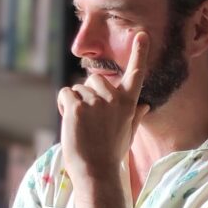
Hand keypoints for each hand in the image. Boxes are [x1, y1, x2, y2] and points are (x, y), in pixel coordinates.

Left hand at [57, 33, 150, 181]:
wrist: (96, 172)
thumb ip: (134, 116)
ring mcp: (96, 102)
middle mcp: (114, 99)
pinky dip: (63, 106)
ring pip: (78, 89)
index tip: (141, 34)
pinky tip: (70, 123)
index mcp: (129, 103)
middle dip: (88, 95)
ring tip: (81, 126)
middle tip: (90, 121)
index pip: (136, 74)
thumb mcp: (127, 134)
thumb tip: (144, 106)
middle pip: (94, 79)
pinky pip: (65, 94)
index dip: (139, 53)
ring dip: (75, 103)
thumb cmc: (110, 154)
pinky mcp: (77, 107)